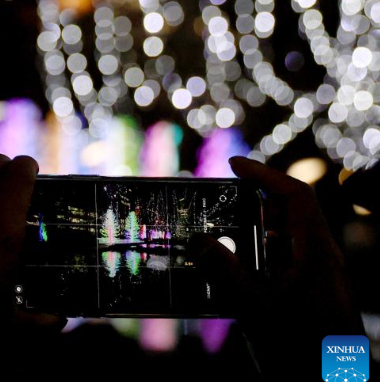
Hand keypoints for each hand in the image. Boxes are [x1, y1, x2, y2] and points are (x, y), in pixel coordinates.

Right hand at [189, 157, 364, 379]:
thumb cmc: (303, 353)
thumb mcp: (255, 309)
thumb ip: (225, 271)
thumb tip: (198, 240)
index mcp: (316, 253)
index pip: (295, 195)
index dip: (265, 175)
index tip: (234, 166)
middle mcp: (320, 259)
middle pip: (289, 215)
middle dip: (252, 205)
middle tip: (217, 204)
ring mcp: (316, 278)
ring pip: (283, 241)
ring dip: (252, 235)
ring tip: (217, 239)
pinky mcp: (308, 297)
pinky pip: (281, 264)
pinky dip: (256, 260)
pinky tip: (231, 275)